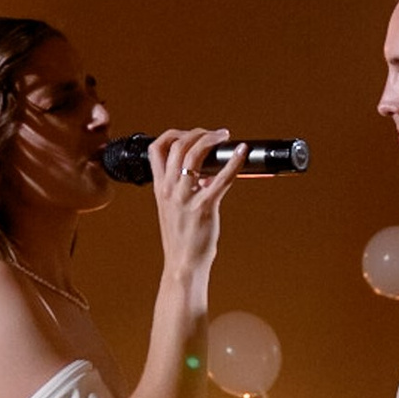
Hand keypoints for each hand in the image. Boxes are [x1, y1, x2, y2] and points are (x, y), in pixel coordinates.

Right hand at [148, 127, 243, 287]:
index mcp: (160, 188)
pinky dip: (233, 161)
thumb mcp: (174, 209)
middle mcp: (170, 189)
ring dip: (212, 140)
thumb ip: (186, 189)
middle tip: (215, 134)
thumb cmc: (182, 239)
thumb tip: (206, 175)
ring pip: (195, 155)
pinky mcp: (204, 207)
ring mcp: (185, 198)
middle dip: (198, 133)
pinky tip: (242, 153)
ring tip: (224, 136)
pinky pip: (220, 178)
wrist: (183, 264)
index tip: (188, 134)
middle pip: (179, 146)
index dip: (173, 134)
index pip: (157, 149)